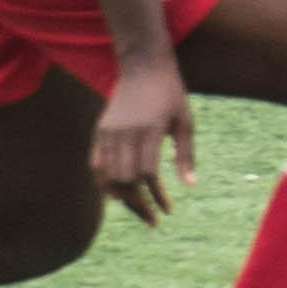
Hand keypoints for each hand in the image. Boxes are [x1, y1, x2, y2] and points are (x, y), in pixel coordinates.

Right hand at [90, 65, 196, 224]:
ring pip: (107, 176)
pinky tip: (117, 195)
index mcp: (150, 130)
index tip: (167, 210)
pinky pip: (96, 165)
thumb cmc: (171, 95)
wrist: (144, 67)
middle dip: (138, 204)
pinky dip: (104, 183)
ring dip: (120, 197)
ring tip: (137, 208)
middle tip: (152, 219)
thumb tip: (190, 186)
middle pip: (125, 180)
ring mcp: (109, 132)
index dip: (157, 196)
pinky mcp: (99, 131)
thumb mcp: (186, 122)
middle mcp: (126, 133)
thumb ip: (185, 155)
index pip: (148, 174)